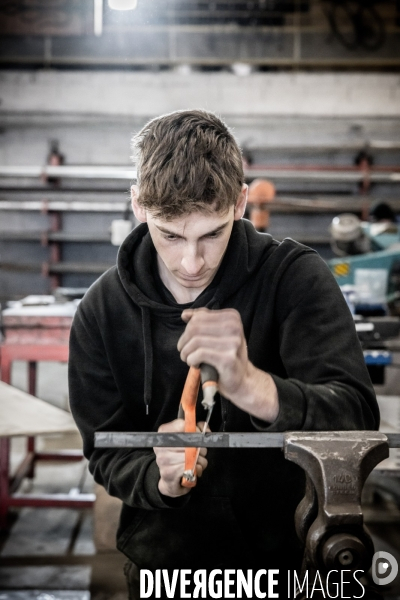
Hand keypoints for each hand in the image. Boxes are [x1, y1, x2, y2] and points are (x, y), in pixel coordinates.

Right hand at [154, 418, 208, 497]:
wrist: (170, 479)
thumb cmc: (180, 456)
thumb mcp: (188, 439)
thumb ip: (198, 430)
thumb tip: (206, 429)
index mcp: (164, 432)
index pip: (183, 425)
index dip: (195, 431)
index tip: (198, 436)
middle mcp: (162, 445)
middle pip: (190, 441)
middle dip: (201, 448)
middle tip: (199, 452)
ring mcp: (163, 459)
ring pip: (192, 456)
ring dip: (200, 460)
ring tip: (196, 462)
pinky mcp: (169, 473)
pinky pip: (190, 468)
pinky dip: (197, 469)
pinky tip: (193, 470)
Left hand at [178, 307, 278, 422]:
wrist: (242, 379)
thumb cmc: (226, 355)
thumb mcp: (217, 334)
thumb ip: (202, 321)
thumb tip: (184, 314)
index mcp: (232, 317)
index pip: (199, 317)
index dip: (188, 330)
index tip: (189, 341)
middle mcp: (234, 327)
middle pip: (194, 328)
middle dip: (184, 341)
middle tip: (185, 352)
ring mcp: (233, 342)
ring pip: (195, 341)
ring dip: (186, 352)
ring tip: (189, 359)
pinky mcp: (228, 358)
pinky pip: (199, 354)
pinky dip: (191, 360)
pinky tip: (196, 364)